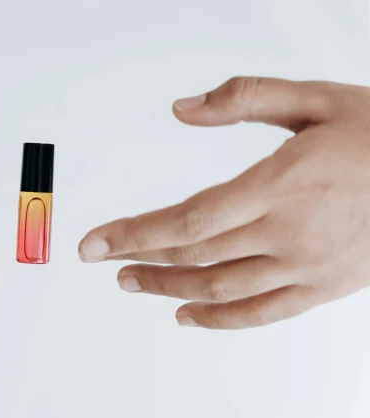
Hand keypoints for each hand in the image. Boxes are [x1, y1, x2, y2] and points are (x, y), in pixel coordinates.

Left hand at [79, 77, 369, 328]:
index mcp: (280, 184)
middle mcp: (289, 233)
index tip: (94, 244)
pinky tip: (187, 316)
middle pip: (194, 256)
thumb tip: (182, 108)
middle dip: (140, 259)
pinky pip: (261, 314)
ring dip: (168, 289)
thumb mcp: (316, 99)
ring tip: (134, 283)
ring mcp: (306, 267)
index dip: (133, 234)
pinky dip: (219, 320)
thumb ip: (244, 98)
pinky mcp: (324, 288)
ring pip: (220, 289)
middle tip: (104, 259)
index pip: (186, 221)